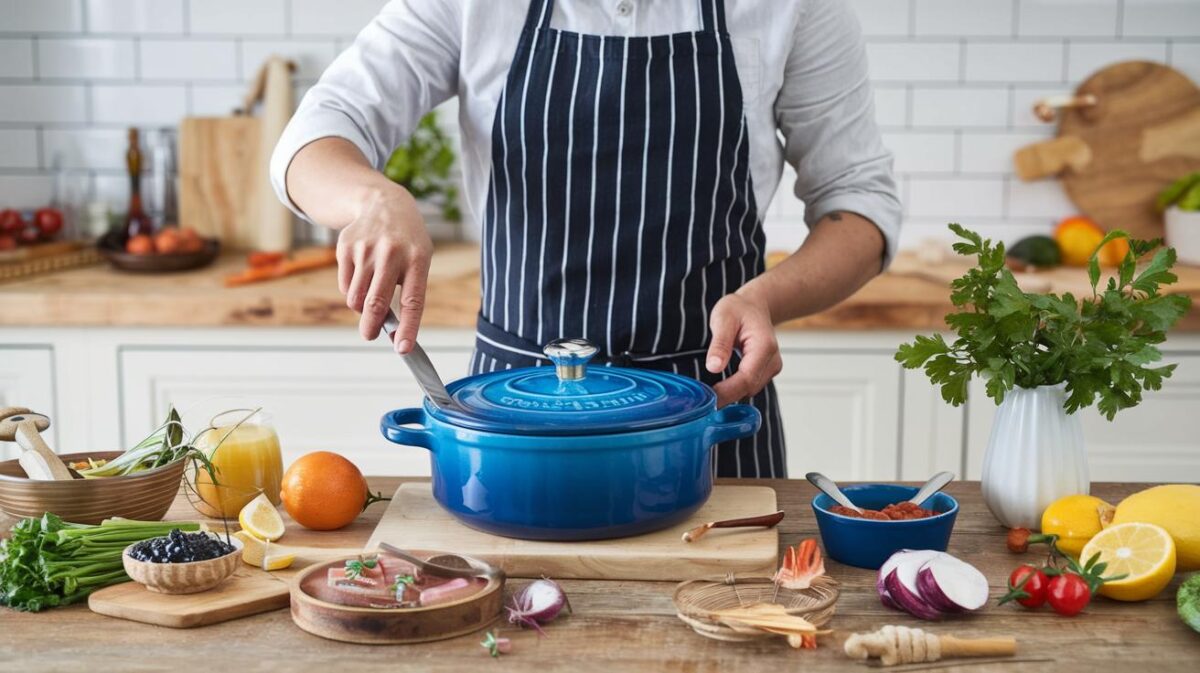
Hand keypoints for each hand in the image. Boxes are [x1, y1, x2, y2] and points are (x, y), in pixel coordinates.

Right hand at [336, 185, 432, 352]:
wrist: (384, 204)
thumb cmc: (407, 243)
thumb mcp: (418, 260)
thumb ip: (408, 293)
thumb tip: (393, 333)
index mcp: (417, 259)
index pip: (412, 301)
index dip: (407, 328)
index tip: (403, 349)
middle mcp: (391, 253)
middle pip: (376, 303)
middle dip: (371, 328)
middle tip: (370, 335)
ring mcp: (366, 249)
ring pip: (355, 299)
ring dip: (361, 309)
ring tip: (370, 298)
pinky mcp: (346, 247)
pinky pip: (345, 286)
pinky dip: (352, 291)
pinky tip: (362, 276)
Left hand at [705, 292, 782, 406]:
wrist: (755, 305)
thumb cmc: (739, 309)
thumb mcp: (723, 318)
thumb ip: (719, 343)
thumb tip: (713, 367)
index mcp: (764, 346)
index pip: (747, 378)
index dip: (727, 392)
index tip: (708, 399)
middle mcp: (772, 359)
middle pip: (749, 387)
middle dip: (726, 395)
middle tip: (701, 399)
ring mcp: (772, 367)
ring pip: (750, 390)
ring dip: (731, 393)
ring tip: (708, 392)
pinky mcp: (767, 371)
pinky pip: (750, 386)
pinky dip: (735, 388)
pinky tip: (721, 386)